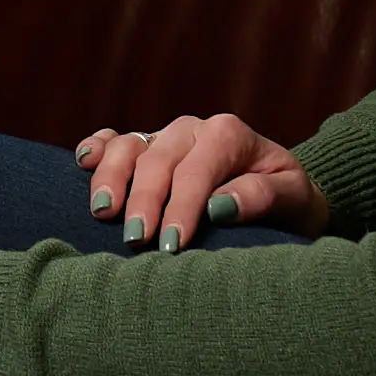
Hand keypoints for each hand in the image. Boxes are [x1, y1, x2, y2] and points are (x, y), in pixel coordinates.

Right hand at [73, 111, 324, 252]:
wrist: (280, 191)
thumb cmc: (287, 200)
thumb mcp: (292, 199)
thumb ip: (261, 197)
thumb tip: (220, 208)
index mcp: (228, 134)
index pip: (196, 171)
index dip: (181, 208)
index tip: (172, 246)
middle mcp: (192, 129)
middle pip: (157, 160)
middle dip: (144, 201)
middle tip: (136, 242)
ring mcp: (165, 136)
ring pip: (128, 146)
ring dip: (111, 178)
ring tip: (103, 212)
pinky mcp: (146, 148)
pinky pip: (114, 140)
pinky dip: (96, 149)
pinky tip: (83, 163)